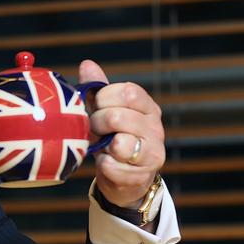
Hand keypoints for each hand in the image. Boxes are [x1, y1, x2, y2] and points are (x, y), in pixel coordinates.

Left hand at [79, 60, 164, 207]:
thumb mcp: (104, 111)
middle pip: (118, 117)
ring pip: (119, 143)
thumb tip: (87, 64)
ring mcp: (153, 152)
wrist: (123, 178)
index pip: (128, 92)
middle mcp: (155, 128)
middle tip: (94, 130)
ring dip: (101, 147)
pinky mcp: (142, 175)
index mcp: (148, 107)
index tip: (95, 107)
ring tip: (103, 148)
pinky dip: (102, 166)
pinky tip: (106, 164)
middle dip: (96, 124)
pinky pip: (112, 167)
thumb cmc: (110, 139)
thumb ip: (97, 89)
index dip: (103, 99)